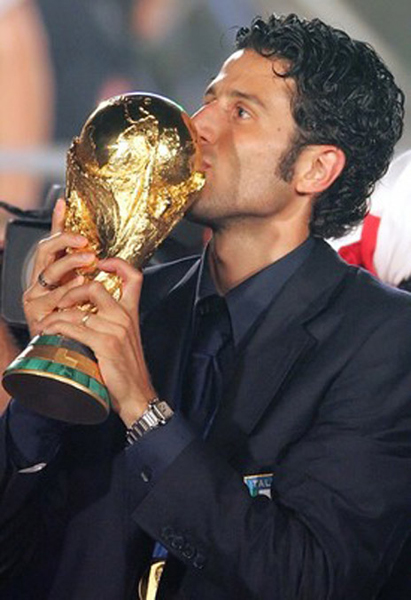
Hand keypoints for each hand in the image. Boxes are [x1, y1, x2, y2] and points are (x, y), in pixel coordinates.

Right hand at [23, 198, 95, 336]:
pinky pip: (52, 298)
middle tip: (85, 241)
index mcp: (51, 277)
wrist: (69, 361)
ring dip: (71, 263)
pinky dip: (66, 290)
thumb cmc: (79, 327)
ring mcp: (35, 300)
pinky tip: (80, 284)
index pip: (51, 244)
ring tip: (88, 260)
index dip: (57, 222)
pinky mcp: (36, 315)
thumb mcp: (87, 297)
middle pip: (46, 252)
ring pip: (51, 273)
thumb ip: (90, 274)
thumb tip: (108, 257)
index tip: (64, 204)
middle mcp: (39, 285)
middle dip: (66, 241)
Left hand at [38, 256, 155, 426]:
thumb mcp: (126, 337)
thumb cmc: (127, 368)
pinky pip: (74, 327)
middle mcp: (125, 316)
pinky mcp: (105, 344)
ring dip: (57, 314)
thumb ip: (113, 320)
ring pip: (78, 309)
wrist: (136, 393)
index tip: (101, 263)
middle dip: (71, 291)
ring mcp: (116, 329)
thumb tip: (87, 311)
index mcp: (131, 312)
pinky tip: (52, 333)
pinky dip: (57, 328)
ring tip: (48, 322)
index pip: (134, 277)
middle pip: (95, 287)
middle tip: (61, 302)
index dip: (117, 263)